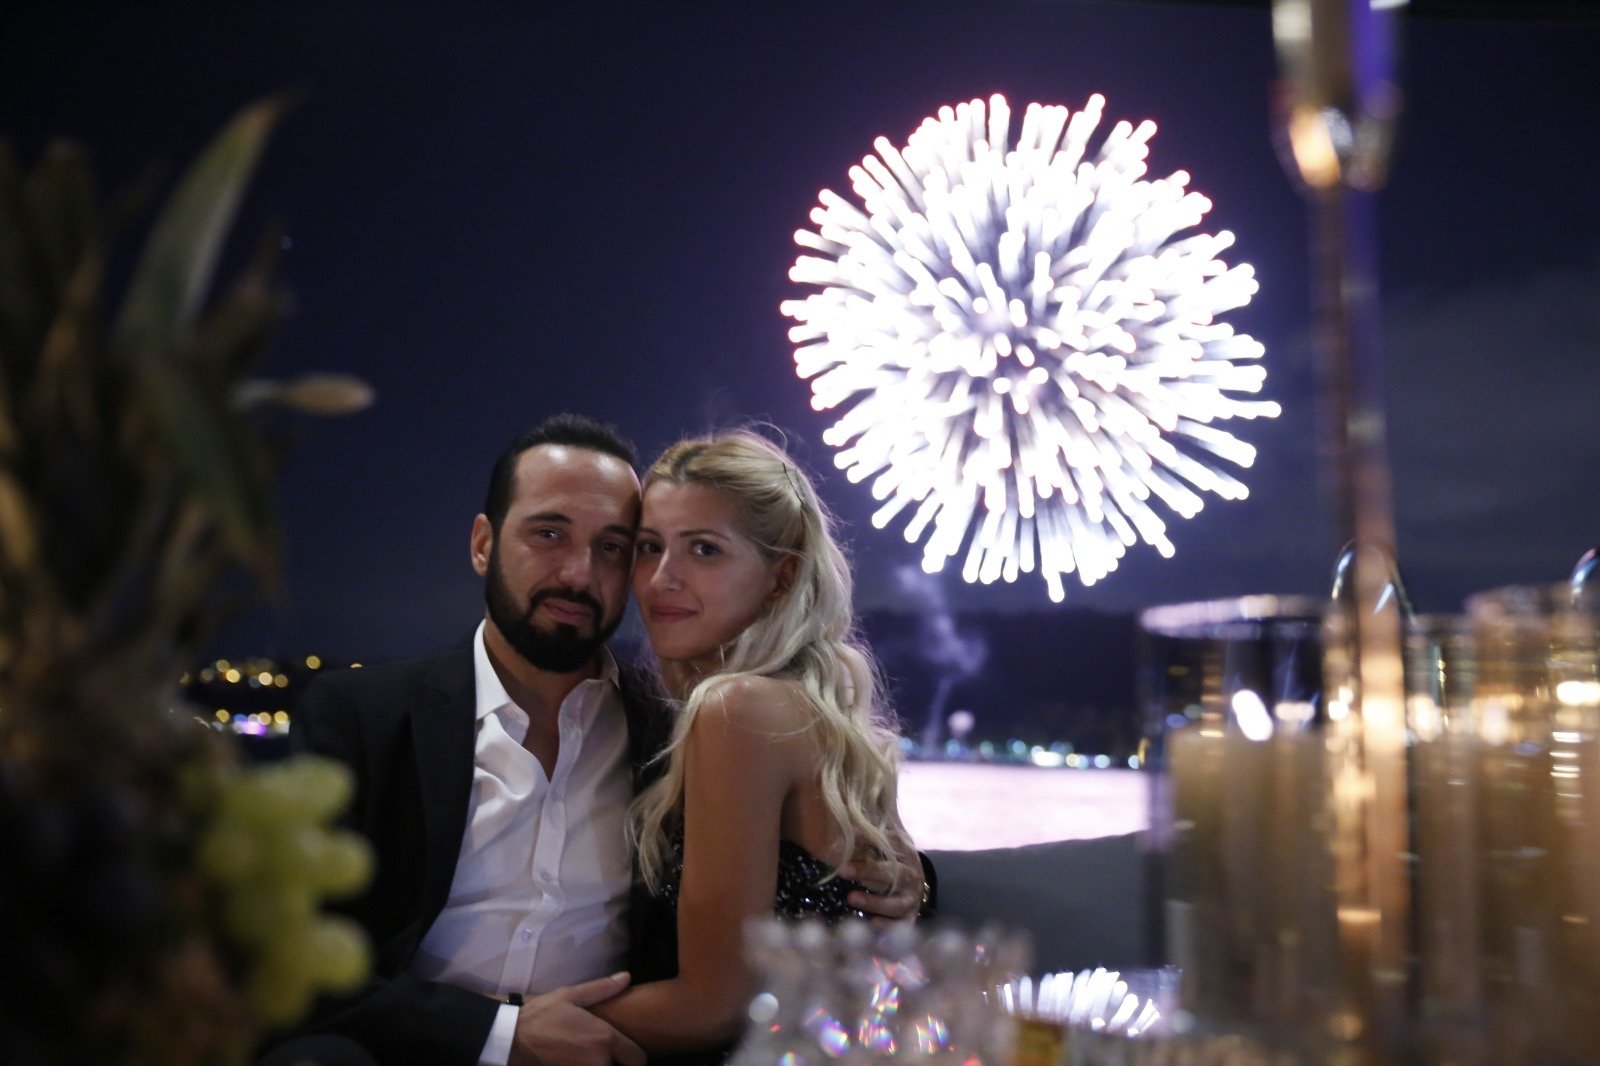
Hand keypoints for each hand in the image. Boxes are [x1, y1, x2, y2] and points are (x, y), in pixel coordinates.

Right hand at [507, 972, 645, 1065]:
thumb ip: (602, 989)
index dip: (634, 1057)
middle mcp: (599, 1062)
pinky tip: (579, 1061)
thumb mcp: (571, 995)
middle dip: (618, 1064)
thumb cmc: (542, 1015)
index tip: (626, 1053)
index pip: (638, 1059)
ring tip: (591, 1057)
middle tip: (610, 1055)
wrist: (512, 1039)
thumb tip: (626, 977)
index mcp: (605, 1038)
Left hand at [840, 834, 928, 926]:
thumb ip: (866, 841)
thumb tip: (843, 832)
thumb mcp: (883, 850)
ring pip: (895, 903)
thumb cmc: (890, 865)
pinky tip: (871, 925)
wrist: (914, 887)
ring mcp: (912, 899)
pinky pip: (900, 926)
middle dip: (867, 871)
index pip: (891, 843)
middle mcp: (911, 876)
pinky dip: (887, 927)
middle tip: (842, 871)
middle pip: (892, 873)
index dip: (870, 841)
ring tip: (851, 898)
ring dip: (873, 902)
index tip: (848, 838)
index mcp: (905, 854)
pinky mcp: (909, 919)